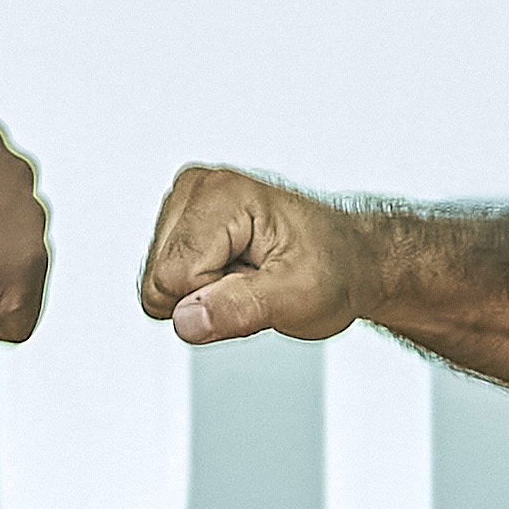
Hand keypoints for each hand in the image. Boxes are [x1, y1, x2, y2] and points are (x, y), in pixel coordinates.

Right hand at [142, 165, 367, 342]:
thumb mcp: (301, 297)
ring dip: (207, 292)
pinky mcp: (184, 221)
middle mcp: (198, 188)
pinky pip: (166, 278)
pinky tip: (239, 270)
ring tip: (253, 274)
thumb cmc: (334, 268)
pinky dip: (203, 285)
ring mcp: (187, 202)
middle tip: (257, 281)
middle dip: (207, 296)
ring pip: (159, 282)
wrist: (349, 257)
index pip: (172, 277)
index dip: (214, 299)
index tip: (258, 283)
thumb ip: (240, 308)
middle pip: (159, 279)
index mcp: (222, 195)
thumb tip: (185, 320)